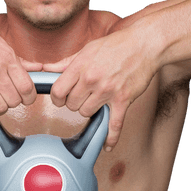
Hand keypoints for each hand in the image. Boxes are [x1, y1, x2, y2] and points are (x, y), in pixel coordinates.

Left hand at [46, 29, 159, 149]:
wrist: (145, 45)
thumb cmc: (116, 46)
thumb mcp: (87, 50)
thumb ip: (65, 63)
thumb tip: (45, 69)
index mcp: (80, 66)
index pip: (57, 91)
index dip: (57, 98)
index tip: (61, 98)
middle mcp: (91, 79)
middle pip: (71, 105)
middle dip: (75, 102)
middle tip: (83, 95)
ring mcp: (107, 91)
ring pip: (86, 113)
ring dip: (90, 110)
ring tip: (97, 99)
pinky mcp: (122, 100)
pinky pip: (114, 125)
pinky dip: (111, 138)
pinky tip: (107, 146)